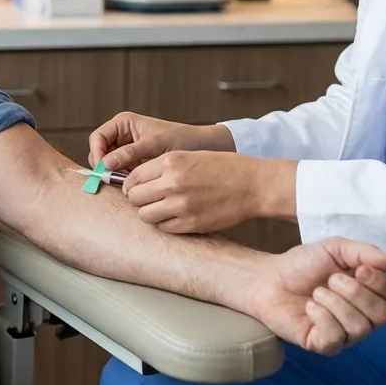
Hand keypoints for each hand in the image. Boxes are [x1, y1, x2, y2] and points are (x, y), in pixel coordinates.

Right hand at [89, 112, 233, 171]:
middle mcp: (122, 137)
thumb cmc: (181, 138)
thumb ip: (130, 153)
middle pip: (100, 154)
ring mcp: (128, 152)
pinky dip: (124, 180)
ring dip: (114, 175)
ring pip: (109, 166)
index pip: (97, 138)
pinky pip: (121, 174)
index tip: (103, 169)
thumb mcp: (155, 144)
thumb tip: (106, 163)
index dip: (96, 153)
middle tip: (115, 179)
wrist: (202, 148)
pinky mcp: (135, 165)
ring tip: (128, 182)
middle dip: (105, 167)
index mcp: (123, 124)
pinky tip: (134, 185)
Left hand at [124, 151, 292, 233]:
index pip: (132, 178)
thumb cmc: (223, 167)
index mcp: (170, 162)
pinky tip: (177, 216)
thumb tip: (134, 182)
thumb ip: (161, 167)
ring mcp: (181, 205)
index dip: (131, 184)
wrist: (253, 185)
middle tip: (149, 199)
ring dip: (150, 213)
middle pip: (135, 198)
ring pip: (145, 216)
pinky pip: (164, 228)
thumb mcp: (189, 156)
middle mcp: (172, 183)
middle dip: (138, 199)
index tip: (137, 188)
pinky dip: (166, 224)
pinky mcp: (191, 224)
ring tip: (163, 208)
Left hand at [244, 238, 385, 355]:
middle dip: (356, 293)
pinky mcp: (325, 344)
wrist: (270, 278)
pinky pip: (336, 338)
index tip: (360, 269)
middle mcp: (363, 315)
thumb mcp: (335, 248)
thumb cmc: (304, 264)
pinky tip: (310, 307)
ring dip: (336, 303)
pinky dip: (322, 317)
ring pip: (360, 328)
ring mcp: (345, 333)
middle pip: (383, 315)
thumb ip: (364, 252)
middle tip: (332, 279)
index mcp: (370, 291)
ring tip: (317, 292)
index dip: (383, 284)